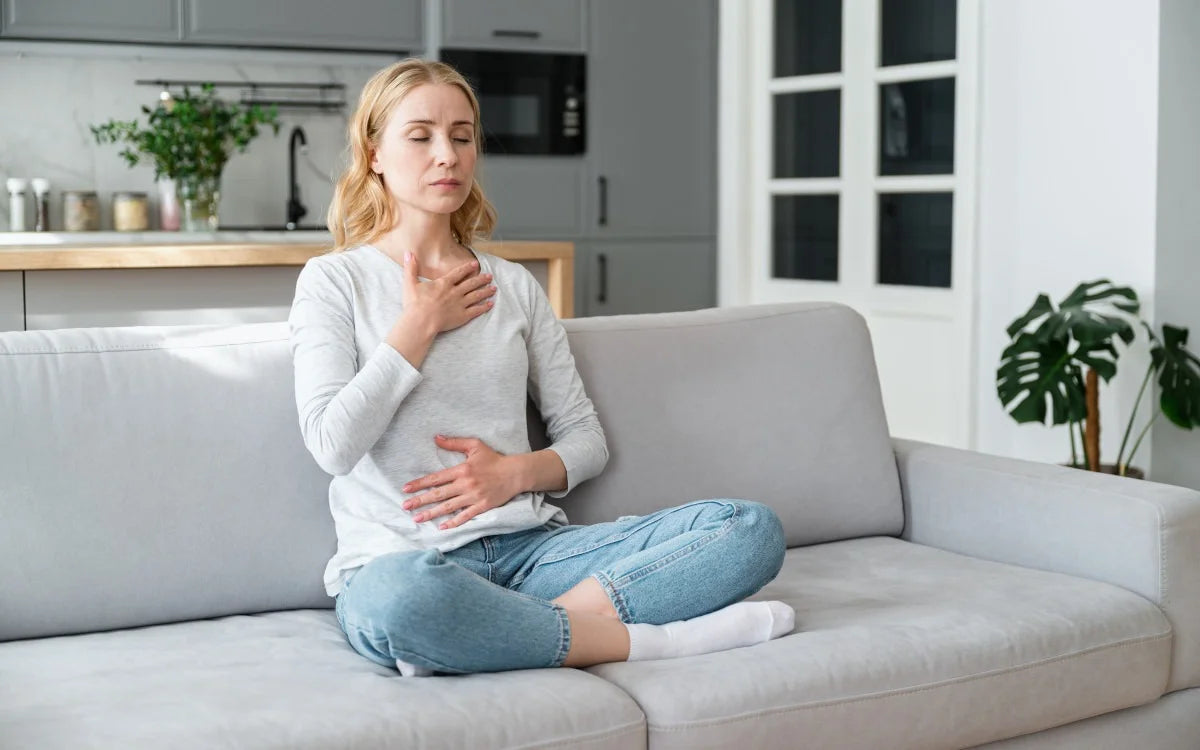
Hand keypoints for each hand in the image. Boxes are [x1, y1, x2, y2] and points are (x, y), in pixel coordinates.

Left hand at [401, 435, 523, 529]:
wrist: (515, 473)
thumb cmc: (494, 459)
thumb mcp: (475, 446)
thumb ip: (454, 443)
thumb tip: (436, 438)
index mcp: (462, 470)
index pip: (436, 478)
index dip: (420, 484)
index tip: (406, 489)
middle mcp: (465, 484)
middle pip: (438, 494)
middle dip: (420, 501)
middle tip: (405, 506)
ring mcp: (473, 497)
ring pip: (448, 507)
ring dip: (431, 513)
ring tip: (417, 519)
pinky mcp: (482, 506)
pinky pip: (465, 516)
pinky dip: (453, 522)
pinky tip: (441, 527)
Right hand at [402, 252, 495, 333]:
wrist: (421, 321)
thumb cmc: (414, 304)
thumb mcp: (410, 283)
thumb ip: (411, 268)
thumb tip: (408, 253)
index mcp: (444, 284)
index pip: (458, 273)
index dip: (467, 268)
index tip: (476, 264)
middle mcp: (455, 292)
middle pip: (471, 283)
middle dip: (481, 279)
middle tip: (490, 276)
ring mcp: (460, 304)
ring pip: (476, 296)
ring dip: (486, 291)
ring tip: (494, 288)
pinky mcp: (462, 316)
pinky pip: (476, 310)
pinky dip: (484, 307)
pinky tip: (490, 304)